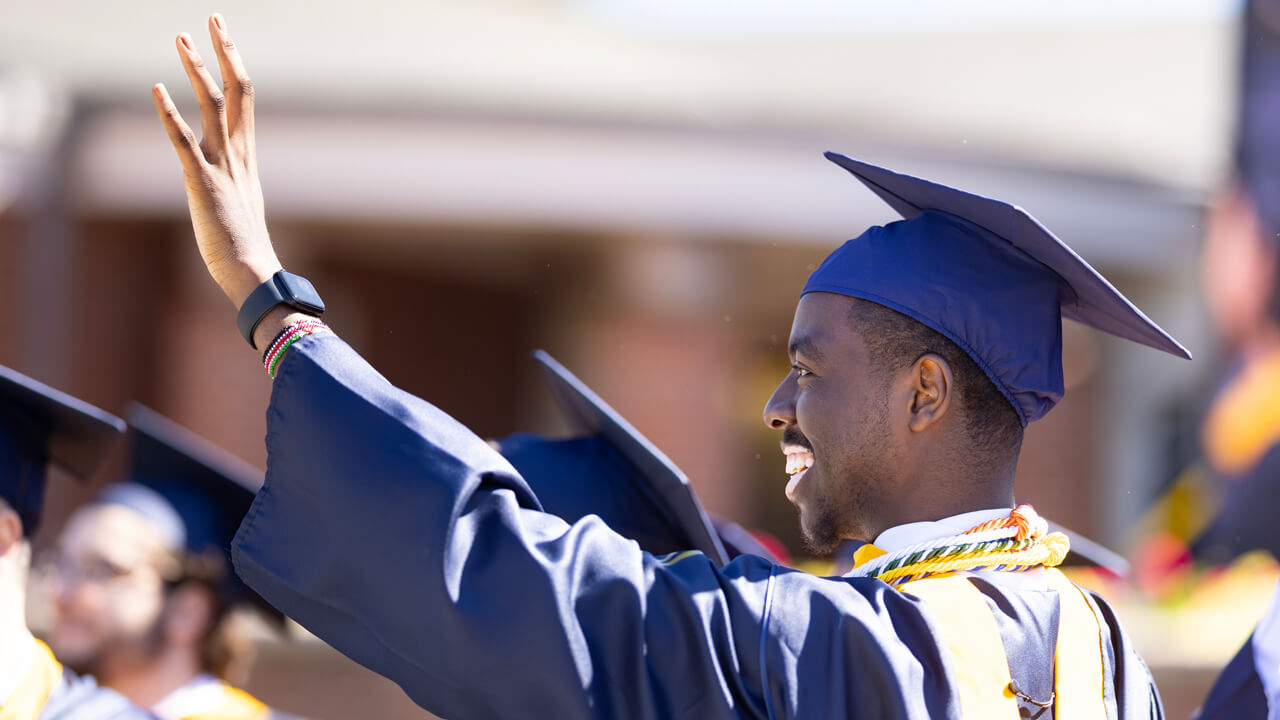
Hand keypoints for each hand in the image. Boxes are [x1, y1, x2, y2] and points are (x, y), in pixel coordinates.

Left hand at [152, 15, 281, 310]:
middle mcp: (238, 154)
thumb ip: (233, 187)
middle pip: (237, 91)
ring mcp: (222, 166)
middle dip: (224, 52)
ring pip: (213, 106)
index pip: (245, 100)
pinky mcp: (203, 182)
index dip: (235, 64)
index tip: (224, 38)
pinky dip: (170, 114)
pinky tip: (156, 89)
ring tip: (182, 38)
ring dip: (197, 69)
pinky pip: (185, 141)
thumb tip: (228, 186)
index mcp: (247, 157)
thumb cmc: (246, 250)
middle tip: (213, 18)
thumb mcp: (241, 207)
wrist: (253, 271)